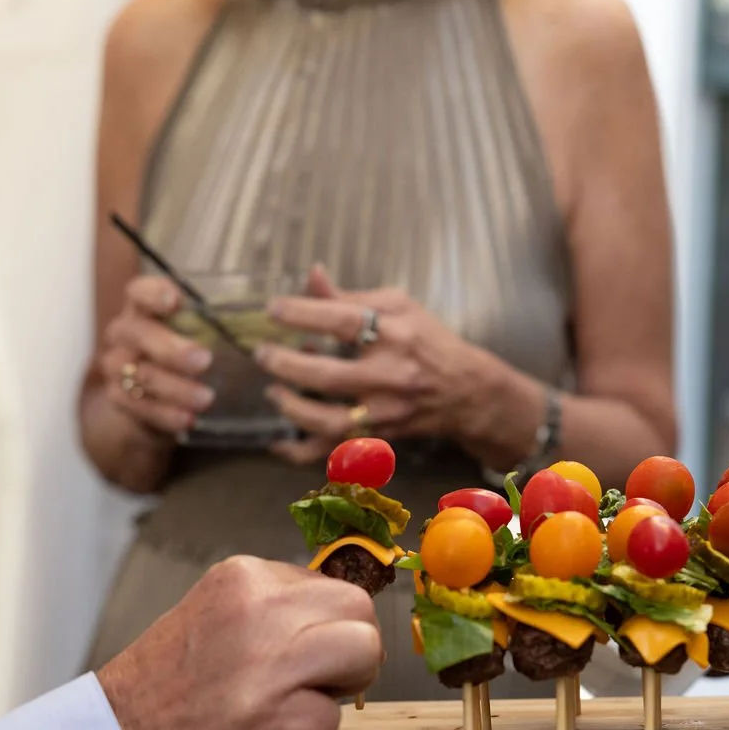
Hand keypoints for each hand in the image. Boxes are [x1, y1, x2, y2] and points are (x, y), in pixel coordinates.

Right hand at [98, 557, 382, 729]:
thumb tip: (336, 616)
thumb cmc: (165, 688)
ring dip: (343, 684)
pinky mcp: (279, 719)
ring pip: (364, 651)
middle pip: (359, 610)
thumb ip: (274, 607)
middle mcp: (260, 609)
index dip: (329, 625)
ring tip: (297, 702)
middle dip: (352, 647)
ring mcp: (271, 663)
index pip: (332, 585)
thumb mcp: (216, 614)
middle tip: (316, 678)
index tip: (304, 651)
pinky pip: (334, 718)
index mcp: (244, 578)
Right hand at [99, 275, 216, 438]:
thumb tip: (262, 322)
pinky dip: (167, 414)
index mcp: (142, 309)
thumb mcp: (196, 336)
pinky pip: (140, 405)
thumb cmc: (182, 356)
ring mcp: (117, 366)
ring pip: (142, 374)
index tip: (176, 300)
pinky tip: (189, 419)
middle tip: (205, 360)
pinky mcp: (119, 397)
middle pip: (139, 333)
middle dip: (172, 348)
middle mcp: (124, 333)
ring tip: (207, 398)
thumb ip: (215, 326)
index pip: (138, 292)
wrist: (151, 400)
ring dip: (176, 388)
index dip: (153, 293)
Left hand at [253, 278, 503, 465]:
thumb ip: (351, 297)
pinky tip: (277, 443)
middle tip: (262, 353)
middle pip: (330, 377)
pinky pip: (335, 453)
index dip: (305, 314)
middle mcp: (391, 377)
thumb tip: (311, 276)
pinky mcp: (379, 438)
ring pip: (331, 422)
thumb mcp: (399, 307)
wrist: (466, 393)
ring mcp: (385, 413)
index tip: (273, 309)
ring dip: (293, 409)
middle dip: (287, 365)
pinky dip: (302, 453)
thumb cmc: (428, 342)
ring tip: (273, 391)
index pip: (346, 321)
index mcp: (397, 336)